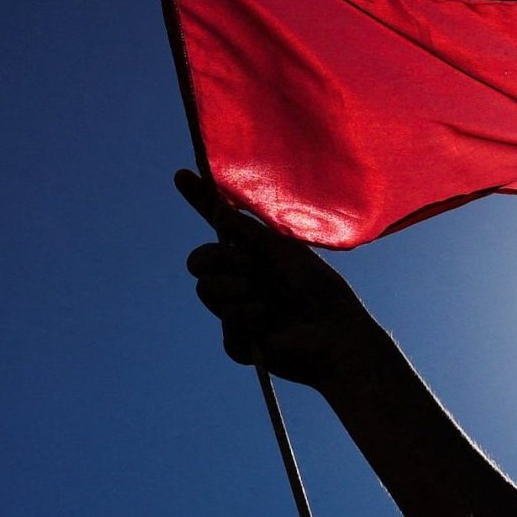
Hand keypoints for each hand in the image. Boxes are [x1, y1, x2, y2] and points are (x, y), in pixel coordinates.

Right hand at [176, 170, 379, 392]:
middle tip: (251, 266)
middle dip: (219, 259)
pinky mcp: (238, 342)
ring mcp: (236, 310)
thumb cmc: (317, 288)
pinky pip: (227, 320)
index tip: (182, 174)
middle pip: (199, 260)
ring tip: (272, 299)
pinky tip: (272, 322)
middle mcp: (239, 280)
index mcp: (252, 255)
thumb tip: (219, 210)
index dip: (199, 200)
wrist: (335, 331)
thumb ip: (248, 231)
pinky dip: (250, 317)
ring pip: (206, 288)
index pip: (219, 226)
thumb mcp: (283, 250)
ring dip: (240, 288)